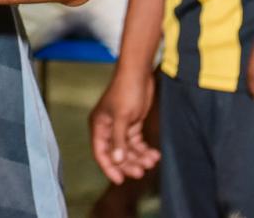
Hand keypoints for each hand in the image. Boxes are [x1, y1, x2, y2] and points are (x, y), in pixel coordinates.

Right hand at [89, 64, 160, 183]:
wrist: (139, 74)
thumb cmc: (126, 91)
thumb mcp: (122, 117)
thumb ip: (119, 140)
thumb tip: (117, 160)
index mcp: (99, 126)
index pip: (101, 152)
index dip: (109, 167)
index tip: (120, 180)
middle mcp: (107, 128)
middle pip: (116, 153)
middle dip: (128, 163)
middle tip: (141, 172)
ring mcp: (120, 127)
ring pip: (128, 150)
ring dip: (139, 157)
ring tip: (152, 160)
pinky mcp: (132, 124)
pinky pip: (137, 143)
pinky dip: (145, 149)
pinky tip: (154, 154)